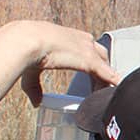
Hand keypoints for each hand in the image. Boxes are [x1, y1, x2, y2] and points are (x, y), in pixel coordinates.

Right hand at [0, 21, 118, 105]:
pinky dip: (112, 82)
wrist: (25, 39)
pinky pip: (107, 73)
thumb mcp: (31, 68)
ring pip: (105, 65)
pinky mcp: (90, 59)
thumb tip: (36, 103)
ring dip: (106, 79)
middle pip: (100, 56)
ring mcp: (87, 48)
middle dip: (102, 71)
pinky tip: (116, 90)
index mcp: (68, 36)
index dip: (91, 62)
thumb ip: (35, 87)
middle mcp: (81, 39)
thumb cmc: (23, 48)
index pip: (87, 49)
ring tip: (106, 94)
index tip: (91, 75)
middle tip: (99, 88)